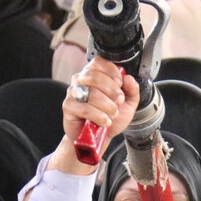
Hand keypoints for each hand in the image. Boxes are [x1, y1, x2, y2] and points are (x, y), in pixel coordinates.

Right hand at [50, 58, 138, 173]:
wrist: (98, 138)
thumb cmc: (110, 118)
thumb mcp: (128, 104)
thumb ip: (132, 90)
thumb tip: (129, 79)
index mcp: (94, 75)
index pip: (98, 62)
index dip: (111, 71)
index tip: (120, 84)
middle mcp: (81, 81)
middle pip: (94, 76)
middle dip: (111, 90)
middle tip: (118, 102)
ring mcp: (73, 93)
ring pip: (91, 93)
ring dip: (107, 106)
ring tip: (112, 115)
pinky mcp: (68, 107)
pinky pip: (85, 108)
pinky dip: (99, 116)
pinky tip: (104, 122)